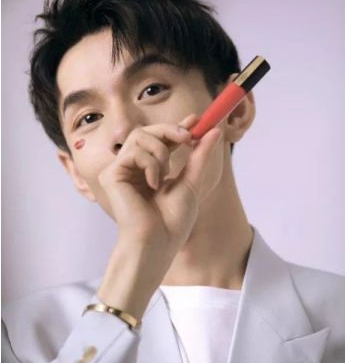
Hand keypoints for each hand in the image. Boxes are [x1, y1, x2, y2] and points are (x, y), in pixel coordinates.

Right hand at [98, 113, 221, 255]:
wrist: (158, 243)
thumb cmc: (172, 221)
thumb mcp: (192, 182)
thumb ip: (199, 155)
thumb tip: (214, 131)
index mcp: (149, 170)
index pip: (159, 139)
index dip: (175, 126)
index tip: (195, 119)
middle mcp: (132, 168)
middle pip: (145, 130)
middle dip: (169, 129)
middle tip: (187, 137)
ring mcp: (119, 170)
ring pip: (139, 136)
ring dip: (161, 151)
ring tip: (166, 174)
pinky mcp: (111, 175)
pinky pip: (133, 152)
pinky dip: (151, 165)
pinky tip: (153, 185)